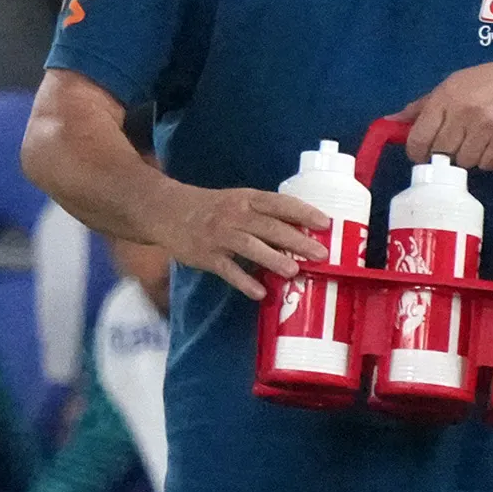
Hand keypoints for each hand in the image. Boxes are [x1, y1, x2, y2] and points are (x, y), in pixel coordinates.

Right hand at [151, 183, 331, 301]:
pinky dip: (244, 281)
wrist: (166, 211)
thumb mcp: (237, 201)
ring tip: (294, 271)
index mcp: (246, 199)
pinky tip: (259, 292)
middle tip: (321, 253)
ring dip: (273, 259)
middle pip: (270, 227)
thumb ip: (263, 215)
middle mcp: (235, 216)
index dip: (303, 212)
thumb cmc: (210, 208)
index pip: (280, 203)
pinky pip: (227, 270)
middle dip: (297, 240)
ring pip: (250, 246)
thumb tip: (300, 232)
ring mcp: (220, 236)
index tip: (326, 223)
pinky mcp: (206, 256)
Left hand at [402, 58, 492, 171]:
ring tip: (478, 140)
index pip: (418, 139)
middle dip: (446, 152)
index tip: (423, 153)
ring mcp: (486, 126)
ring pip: (464, 162)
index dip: (417, 152)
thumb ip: (421, 107)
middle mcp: (464, 112)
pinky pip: (487, 164)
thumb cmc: (487, 83)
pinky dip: (488, 160)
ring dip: (469, 157)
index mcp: (445, 98)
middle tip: (458, 141)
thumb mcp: (452, 85)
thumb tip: (389, 122)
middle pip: (441, 153)